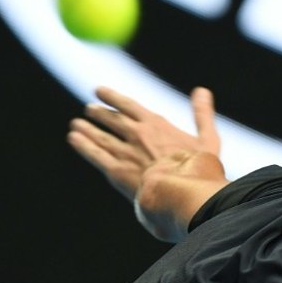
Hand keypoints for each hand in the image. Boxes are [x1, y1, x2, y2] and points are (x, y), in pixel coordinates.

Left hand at [67, 86, 225, 240]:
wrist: (182, 191)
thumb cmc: (198, 167)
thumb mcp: (207, 138)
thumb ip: (202, 114)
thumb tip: (202, 91)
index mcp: (156, 125)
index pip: (129, 106)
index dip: (113, 98)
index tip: (99, 91)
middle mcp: (136, 134)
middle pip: (112, 119)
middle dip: (98, 113)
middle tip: (88, 108)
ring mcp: (124, 152)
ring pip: (100, 136)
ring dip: (87, 128)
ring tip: (76, 124)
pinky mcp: (116, 171)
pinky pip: (95, 155)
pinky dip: (83, 145)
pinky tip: (74, 139)